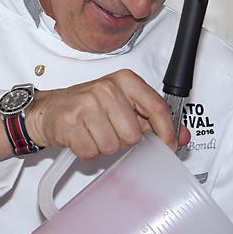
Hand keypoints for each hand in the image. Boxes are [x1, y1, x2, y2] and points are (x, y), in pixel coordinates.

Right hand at [25, 70, 187, 159]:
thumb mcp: (124, 105)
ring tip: (95, 132)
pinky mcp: (71, 123)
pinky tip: (83, 137)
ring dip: (105, 146)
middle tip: (110, 130)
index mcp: (125, 80)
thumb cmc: (88, 106)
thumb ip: (153, 119)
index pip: (157, 108)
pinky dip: (89, 151)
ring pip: (113, 146)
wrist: (50, 109)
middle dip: (124, 140)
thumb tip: (182, 136)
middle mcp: (107, 88)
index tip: (169, 145)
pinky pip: (93, 152)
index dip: (167, 132)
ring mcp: (87, 104)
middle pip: (134, 135)